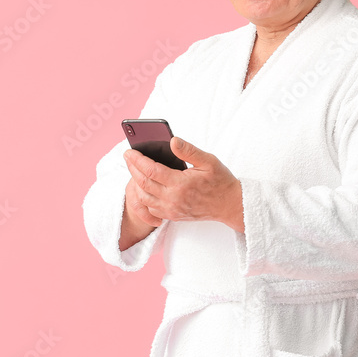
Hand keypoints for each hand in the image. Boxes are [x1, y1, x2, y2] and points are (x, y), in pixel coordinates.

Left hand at [123, 137, 244, 232]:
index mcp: (181, 184)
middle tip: (128, 157)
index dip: (137, 160)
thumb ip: (189, 151)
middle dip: (132, 169)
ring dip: (135, 183)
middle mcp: (173, 199)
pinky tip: (145, 186)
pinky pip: (150, 208)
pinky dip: (144, 197)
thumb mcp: (209, 161)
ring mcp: (172, 210)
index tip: (129, 152)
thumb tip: (173, 140)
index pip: (151, 170)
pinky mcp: (173, 216)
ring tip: (134, 170)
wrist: (229, 205)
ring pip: (143, 197)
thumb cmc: (220, 181)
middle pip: (143, 183)